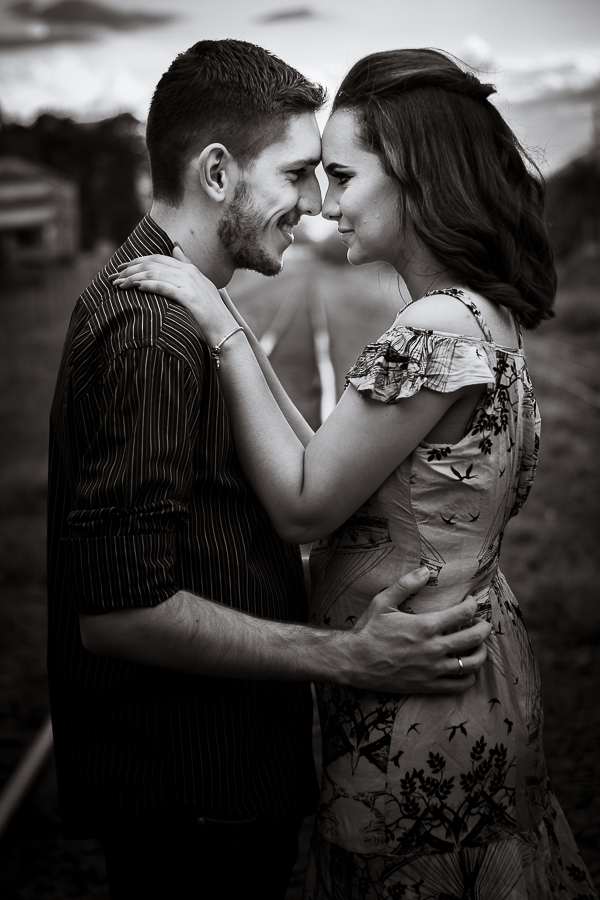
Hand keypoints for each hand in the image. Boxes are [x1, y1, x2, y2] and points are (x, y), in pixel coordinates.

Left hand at [110, 246, 235, 344]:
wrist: (226, 331)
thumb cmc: (211, 313)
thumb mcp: (201, 284)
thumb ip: (187, 265)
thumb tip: (175, 246)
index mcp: (190, 269)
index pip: (158, 258)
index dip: (137, 261)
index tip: (121, 268)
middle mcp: (189, 273)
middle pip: (153, 264)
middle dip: (130, 268)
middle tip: (114, 277)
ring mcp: (190, 284)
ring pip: (154, 274)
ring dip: (133, 278)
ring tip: (119, 284)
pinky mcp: (189, 297)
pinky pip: (163, 287)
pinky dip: (147, 285)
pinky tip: (135, 287)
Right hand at [342, 567, 490, 693]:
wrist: (355, 662)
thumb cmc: (369, 630)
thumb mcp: (383, 602)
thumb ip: (406, 584)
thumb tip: (425, 570)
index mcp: (425, 626)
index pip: (463, 613)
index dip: (473, 605)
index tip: (472, 602)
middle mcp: (434, 648)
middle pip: (474, 638)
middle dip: (484, 627)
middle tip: (483, 623)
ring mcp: (433, 670)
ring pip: (471, 664)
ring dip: (481, 653)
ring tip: (479, 646)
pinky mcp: (428, 685)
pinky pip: (459, 685)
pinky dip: (469, 677)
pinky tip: (466, 669)